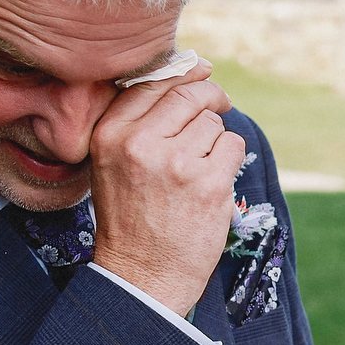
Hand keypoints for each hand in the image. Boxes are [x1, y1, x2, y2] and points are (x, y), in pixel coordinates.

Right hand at [88, 58, 242, 316]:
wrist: (143, 275)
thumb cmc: (131, 216)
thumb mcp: (114, 162)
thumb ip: (140, 119)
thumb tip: (192, 68)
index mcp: (110, 135)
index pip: (153, 83)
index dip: (183, 73)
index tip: (200, 72)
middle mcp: (140, 144)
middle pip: (190, 94)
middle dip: (210, 96)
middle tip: (219, 104)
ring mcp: (177, 163)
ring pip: (214, 122)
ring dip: (214, 139)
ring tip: (197, 169)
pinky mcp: (209, 184)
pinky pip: (233, 146)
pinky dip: (230, 159)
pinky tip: (212, 181)